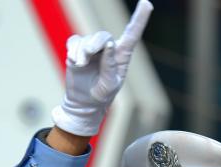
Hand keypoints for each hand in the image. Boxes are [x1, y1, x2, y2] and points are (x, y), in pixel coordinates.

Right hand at [51, 0, 153, 136]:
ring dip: (81, 52)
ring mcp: (93, 47)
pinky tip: (74, 61)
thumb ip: (110, 65)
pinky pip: (74, 41)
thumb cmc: (102, 94)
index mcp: (122, 56)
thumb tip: (109, 45)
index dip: (140, 18)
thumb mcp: (109, 85)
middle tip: (85, 58)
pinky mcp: (78, 49)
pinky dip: (73, 50)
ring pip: (86, 40)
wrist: (84, 102)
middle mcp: (108, 48)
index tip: (147, 3)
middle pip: (102, 36)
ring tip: (80, 65)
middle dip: (93, 45)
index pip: (132, 34)